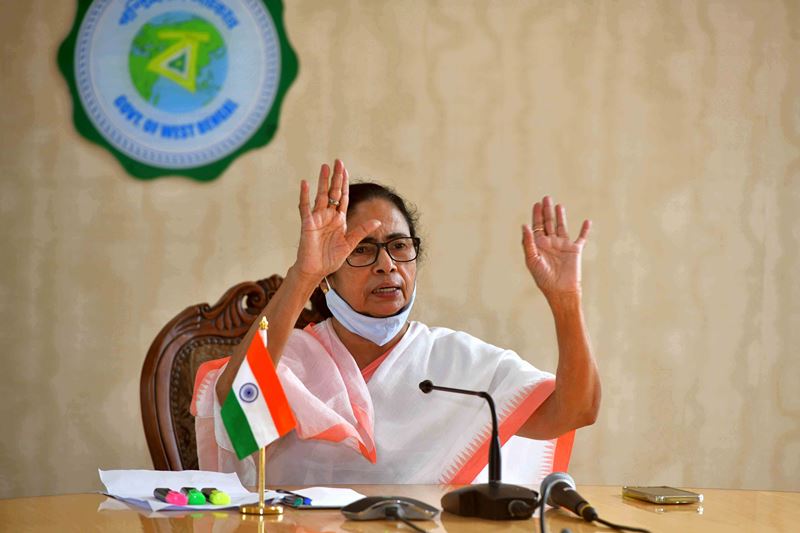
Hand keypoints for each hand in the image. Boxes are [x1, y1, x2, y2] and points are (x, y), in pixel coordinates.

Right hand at [295, 160, 380, 280]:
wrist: (316, 270)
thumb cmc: (331, 258)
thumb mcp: (350, 244)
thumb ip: (362, 231)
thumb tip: (378, 221)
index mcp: (339, 219)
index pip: (343, 197)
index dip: (345, 183)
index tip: (346, 170)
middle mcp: (328, 216)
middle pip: (333, 192)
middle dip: (336, 177)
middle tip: (338, 161)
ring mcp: (317, 219)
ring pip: (321, 196)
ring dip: (323, 181)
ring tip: (325, 167)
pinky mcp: (308, 224)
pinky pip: (305, 207)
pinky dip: (304, 195)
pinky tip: (305, 183)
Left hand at [521, 196, 590, 300]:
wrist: (560, 290)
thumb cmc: (543, 278)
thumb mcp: (532, 260)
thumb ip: (528, 242)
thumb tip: (524, 225)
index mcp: (539, 245)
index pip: (537, 227)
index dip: (537, 215)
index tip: (536, 204)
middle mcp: (550, 243)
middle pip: (548, 223)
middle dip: (547, 211)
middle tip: (546, 198)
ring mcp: (563, 246)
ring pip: (562, 227)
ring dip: (561, 216)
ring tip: (559, 205)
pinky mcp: (575, 250)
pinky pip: (581, 238)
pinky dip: (585, 230)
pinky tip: (587, 221)